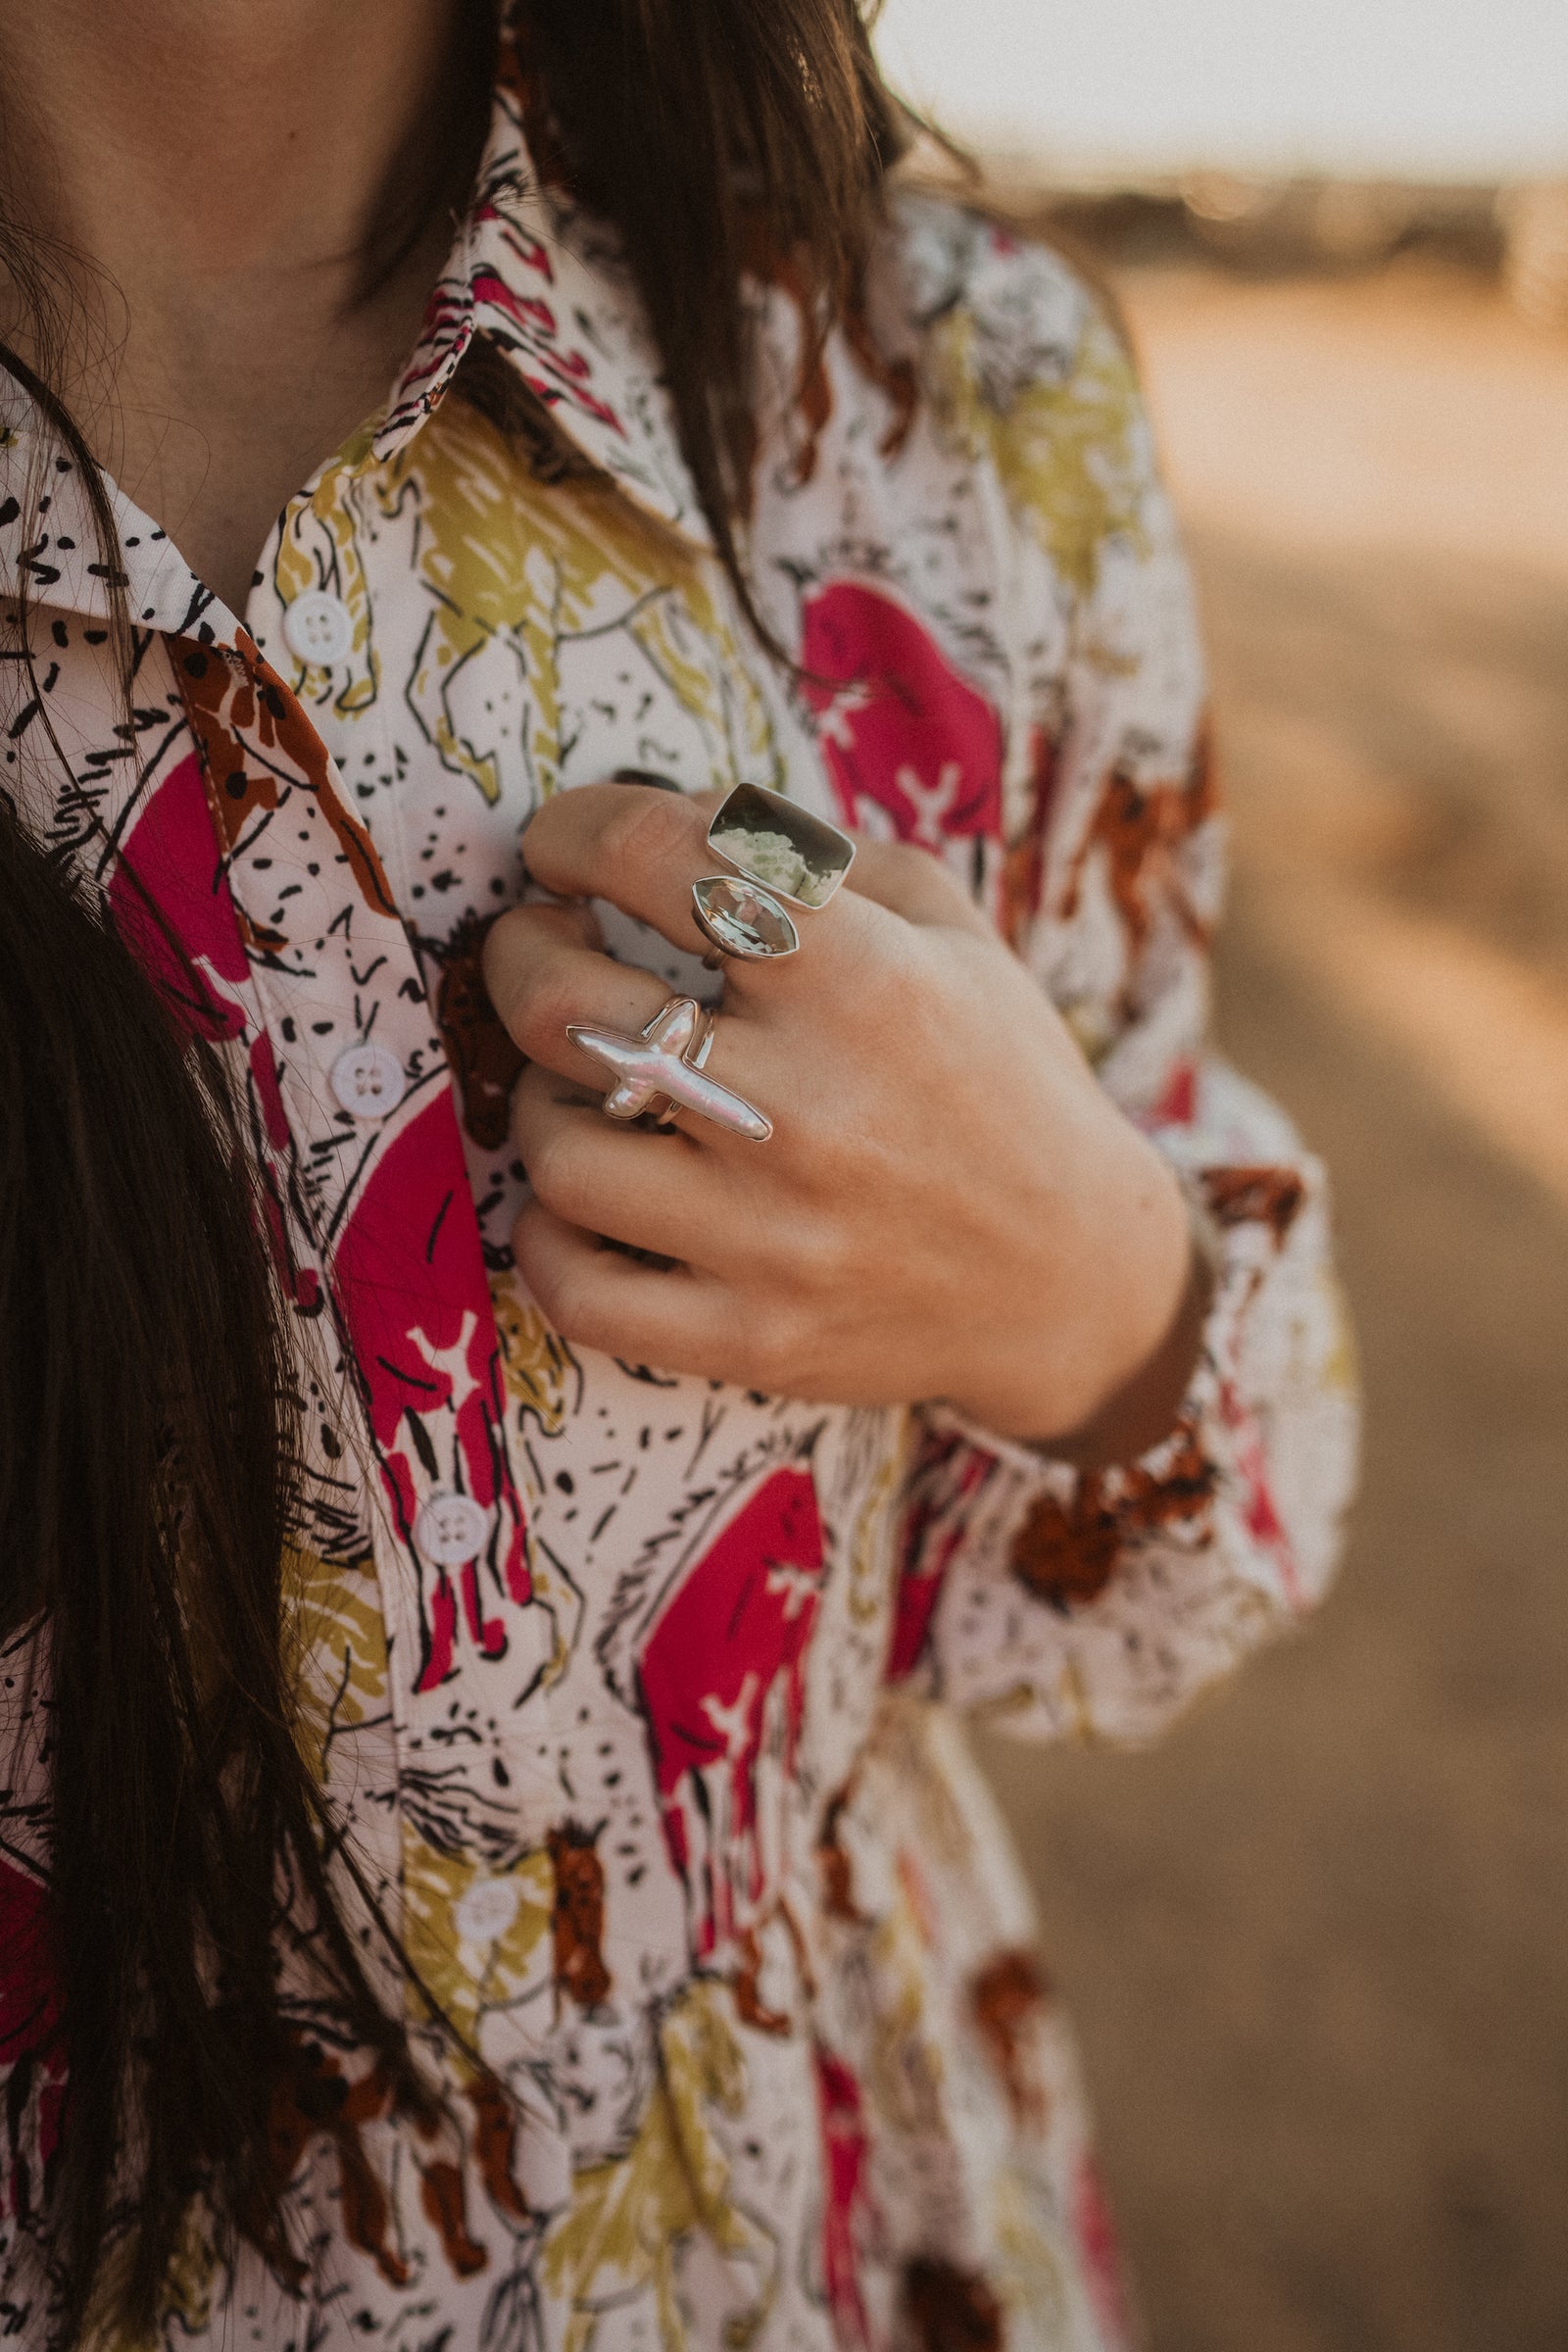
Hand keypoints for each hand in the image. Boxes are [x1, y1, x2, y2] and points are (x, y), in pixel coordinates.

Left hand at [482, 783, 1200, 1456]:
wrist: (1076, 1278)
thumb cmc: (1000, 1080)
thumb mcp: (947, 930)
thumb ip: (808, 855)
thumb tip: (665, 815)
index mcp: (860, 978)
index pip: (654, 858)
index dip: (572, 829)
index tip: (559, 843)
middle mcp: (805, 1106)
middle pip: (562, 1003)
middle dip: (519, 950)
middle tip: (540, 944)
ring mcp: (771, 1236)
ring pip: (555, 1150)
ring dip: (542, 1100)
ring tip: (584, 1083)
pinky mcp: (749, 1337)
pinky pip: (574, 1289)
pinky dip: (549, 1239)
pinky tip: (584, 1204)